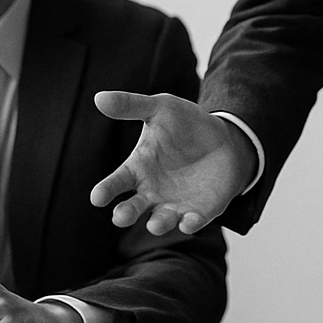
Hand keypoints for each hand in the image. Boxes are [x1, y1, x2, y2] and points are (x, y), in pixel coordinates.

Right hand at [90, 92, 255, 234]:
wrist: (225, 138)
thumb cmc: (186, 124)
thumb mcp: (160, 108)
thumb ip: (131, 105)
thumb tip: (99, 97)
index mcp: (138, 169)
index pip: (116, 182)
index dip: (106, 190)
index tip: (97, 197)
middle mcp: (151, 192)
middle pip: (133, 208)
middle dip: (126, 214)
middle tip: (121, 216)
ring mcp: (174, 204)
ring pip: (161, 220)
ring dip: (158, 224)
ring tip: (154, 224)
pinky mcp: (199, 210)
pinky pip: (192, 221)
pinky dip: (189, 224)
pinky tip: (188, 222)